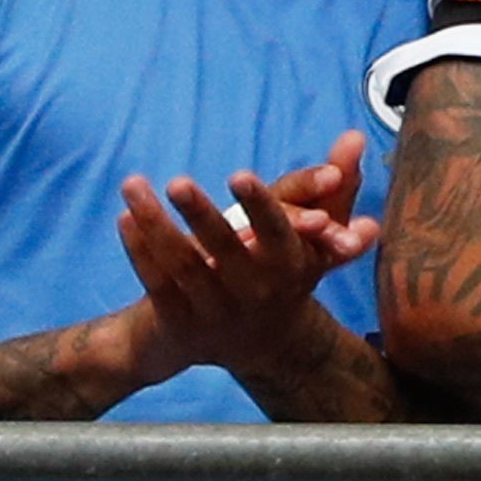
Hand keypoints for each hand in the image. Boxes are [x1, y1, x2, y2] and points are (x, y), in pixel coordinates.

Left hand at [112, 133, 377, 382]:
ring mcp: (214, 310)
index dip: (259, 205)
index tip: (240, 176)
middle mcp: (253, 291)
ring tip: (134, 185)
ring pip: (181, 264)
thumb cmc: (289, 273)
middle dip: (200, 214)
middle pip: (223, 249)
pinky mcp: (180, 322)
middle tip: (178, 182)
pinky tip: (126, 218)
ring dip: (156, 224)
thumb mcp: (321, 236)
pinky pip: (157, 282)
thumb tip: (354, 135)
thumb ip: (336, 185)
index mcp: (290, 266)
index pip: (276, 232)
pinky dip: (139, 251)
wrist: (258, 345)